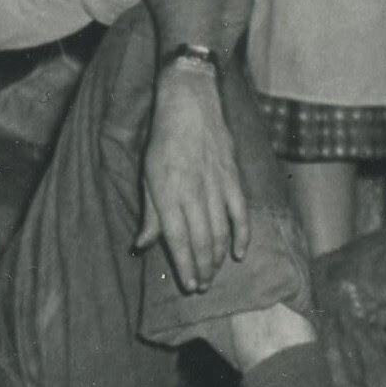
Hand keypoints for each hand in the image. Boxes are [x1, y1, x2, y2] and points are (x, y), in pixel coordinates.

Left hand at [135, 59, 253, 294]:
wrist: (190, 101)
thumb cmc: (163, 138)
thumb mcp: (147, 174)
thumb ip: (149, 213)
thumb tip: (142, 245)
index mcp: (167, 192)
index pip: (177, 239)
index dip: (185, 266)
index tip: (189, 284)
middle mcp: (192, 192)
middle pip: (202, 241)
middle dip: (203, 268)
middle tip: (201, 285)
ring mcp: (216, 185)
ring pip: (221, 232)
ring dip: (219, 257)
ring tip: (214, 273)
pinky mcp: (233, 177)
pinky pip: (241, 213)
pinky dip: (243, 235)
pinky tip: (240, 253)